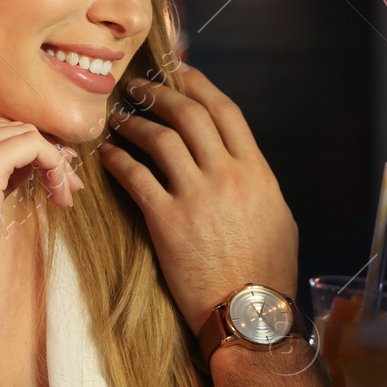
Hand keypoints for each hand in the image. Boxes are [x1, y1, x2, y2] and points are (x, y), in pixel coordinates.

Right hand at [0, 118, 84, 301]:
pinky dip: (54, 165)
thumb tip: (40, 151)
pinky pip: (33, 146)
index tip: (52, 174)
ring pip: (26, 135)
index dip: (27, 150)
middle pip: (11, 129)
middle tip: (67, 186)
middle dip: (46, 154)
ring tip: (63, 194)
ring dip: (54, 163)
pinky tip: (58, 194)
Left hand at [99, 64, 296, 332]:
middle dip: (161, 93)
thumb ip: (257, 183)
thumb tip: (240, 164)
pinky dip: (119, 160)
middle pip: (190, 115)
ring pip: (160, 139)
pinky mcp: (167, 221)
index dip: (200, 85)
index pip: (226, 112)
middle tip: (139, 86)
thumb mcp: (278, 217)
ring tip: (119, 119)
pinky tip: (108, 155)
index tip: (181, 71)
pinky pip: (136, 177)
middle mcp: (228, 175)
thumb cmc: (267, 272)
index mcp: (257, 171)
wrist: (250, 314)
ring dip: (135, 123)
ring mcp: (197, 196)